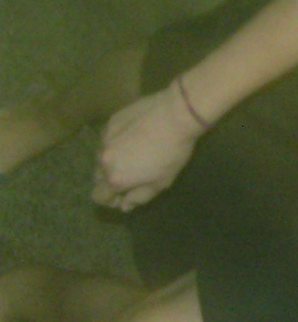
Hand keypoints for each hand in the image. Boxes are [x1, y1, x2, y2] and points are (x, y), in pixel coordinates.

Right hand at [93, 84, 203, 211]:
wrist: (176, 115)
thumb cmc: (172, 153)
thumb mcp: (161, 182)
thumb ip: (139, 197)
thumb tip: (124, 206)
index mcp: (114, 178)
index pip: (98, 197)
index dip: (110, 200)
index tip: (125, 195)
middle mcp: (103, 159)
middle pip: (97, 177)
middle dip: (110, 180)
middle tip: (132, 174)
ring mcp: (104, 138)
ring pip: (101, 156)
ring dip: (112, 159)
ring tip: (134, 153)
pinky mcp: (110, 122)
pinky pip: (107, 138)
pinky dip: (116, 142)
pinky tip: (135, 136)